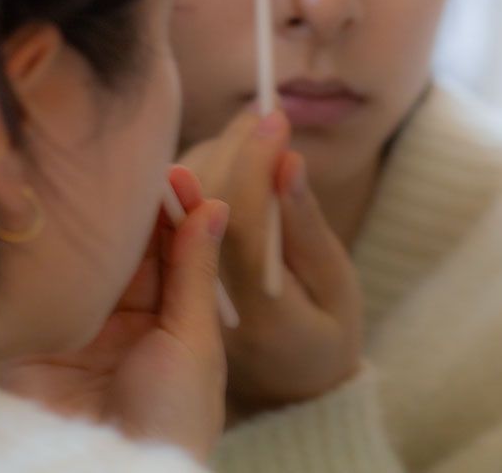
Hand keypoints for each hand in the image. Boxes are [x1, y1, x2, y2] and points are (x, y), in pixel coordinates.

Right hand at [3, 167, 227, 461]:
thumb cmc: (170, 422)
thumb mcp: (192, 344)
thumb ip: (195, 274)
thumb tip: (215, 207)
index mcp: (173, 327)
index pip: (176, 256)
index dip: (178, 214)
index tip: (178, 173)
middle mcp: (128, 322)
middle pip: (134, 251)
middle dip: (140, 209)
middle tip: (140, 164)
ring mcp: (85, 325)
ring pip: (96, 258)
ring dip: (103, 221)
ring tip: (110, 177)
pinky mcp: (44, 330)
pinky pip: (55, 277)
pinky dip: (62, 246)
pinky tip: (69, 211)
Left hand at [181, 106, 361, 421]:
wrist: (281, 389)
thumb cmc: (322, 334)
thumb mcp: (334, 288)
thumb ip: (305, 227)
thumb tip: (288, 162)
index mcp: (256, 314)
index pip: (243, 222)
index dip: (256, 164)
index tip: (276, 117)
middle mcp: (207, 302)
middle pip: (206, 203)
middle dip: (234, 146)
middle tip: (265, 113)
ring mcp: (179, 293)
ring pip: (185, 203)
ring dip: (216, 155)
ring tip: (255, 131)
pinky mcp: (167, 278)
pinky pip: (176, 211)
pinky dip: (202, 173)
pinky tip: (232, 159)